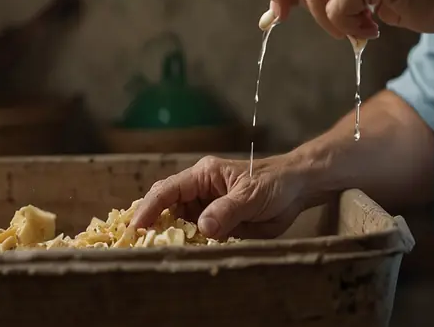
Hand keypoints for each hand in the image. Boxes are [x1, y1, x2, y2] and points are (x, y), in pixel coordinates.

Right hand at [129, 154, 313, 240]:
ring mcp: (208, 209)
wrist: (297, 189)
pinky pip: (197, 237)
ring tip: (153, 254)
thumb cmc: (274, 182)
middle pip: (167, 207)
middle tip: (137, 245)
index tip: (136, 227)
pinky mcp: (218, 224)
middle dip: (152, 224)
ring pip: (179, 225)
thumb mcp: (251, 195)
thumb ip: (227, 210)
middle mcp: (200, 191)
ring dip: (169, 239)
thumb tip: (203, 227)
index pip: (169, 190)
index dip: (150, 208)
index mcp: (204, 175)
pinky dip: (188, 247)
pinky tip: (181, 257)